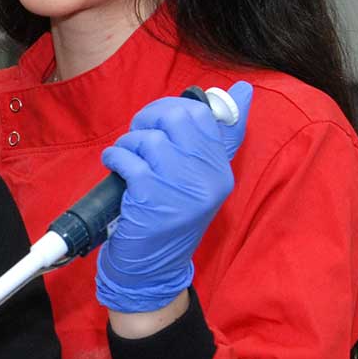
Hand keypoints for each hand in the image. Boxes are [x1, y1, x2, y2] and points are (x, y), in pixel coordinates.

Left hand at [94, 80, 253, 313]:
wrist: (152, 269)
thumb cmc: (170, 217)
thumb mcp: (199, 180)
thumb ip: (216, 138)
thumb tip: (242, 89)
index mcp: (221, 170)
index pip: (204, 115)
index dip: (174, 108)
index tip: (159, 121)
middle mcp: (207, 178)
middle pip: (177, 117)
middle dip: (149, 118)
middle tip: (139, 134)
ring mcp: (181, 189)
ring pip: (149, 137)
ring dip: (128, 143)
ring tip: (127, 158)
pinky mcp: (152, 197)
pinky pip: (128, 157)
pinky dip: (115, 157)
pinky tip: (115, 167)